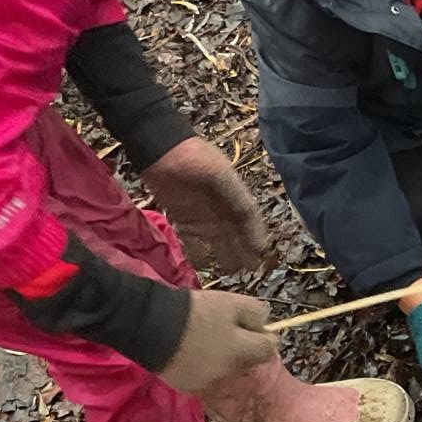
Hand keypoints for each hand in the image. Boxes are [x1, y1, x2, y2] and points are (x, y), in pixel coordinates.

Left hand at [140, 136, 268, 272]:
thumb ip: (236, 196)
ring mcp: (201, 213)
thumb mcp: (220, 174)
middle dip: (242, 251)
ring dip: (223, 255)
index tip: (261, 254)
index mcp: (234, 195)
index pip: (249, 220)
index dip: (256, 236)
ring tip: (230, 273)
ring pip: (216, 240)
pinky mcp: (182, 216)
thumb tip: (250, 219)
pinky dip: (198, 252)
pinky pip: (192, 239)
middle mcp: (221, 207)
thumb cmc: (194, 158)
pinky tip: (203, 266)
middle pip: (235, 234)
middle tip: (248, 271)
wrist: (160, 148)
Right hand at [162, 288, 276, 392]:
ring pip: (225, 371)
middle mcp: (229, 372)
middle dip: (242, 349)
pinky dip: (201, 367)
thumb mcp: (231, 303)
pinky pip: (204, 377)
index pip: (268, 350)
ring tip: (204, 340)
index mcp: (242, 351)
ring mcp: (208, 383)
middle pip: (246, 362)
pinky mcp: (187, 387)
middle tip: (225, 331)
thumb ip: (256, 313)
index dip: (262, 336)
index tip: (252, 328)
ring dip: (222, 359)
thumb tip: (265, 324)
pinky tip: (189, 351)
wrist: (150, 325)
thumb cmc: (194, 311)